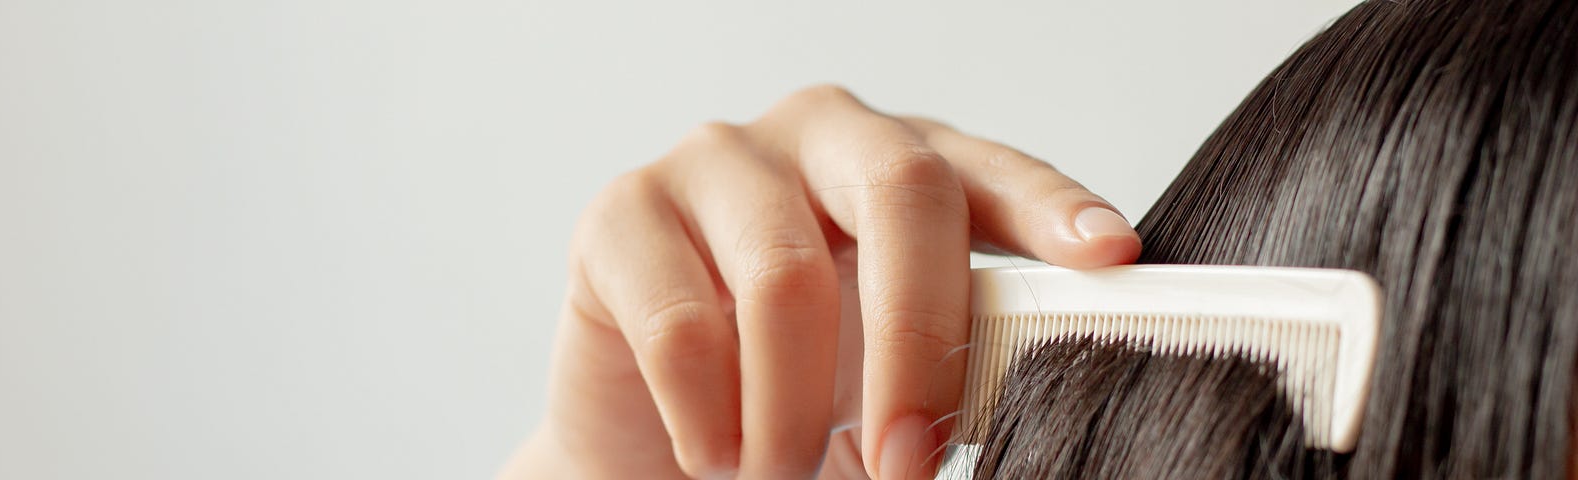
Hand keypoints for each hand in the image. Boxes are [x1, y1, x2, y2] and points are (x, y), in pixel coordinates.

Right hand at [508, 85, 1140, 478]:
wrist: (653, 430)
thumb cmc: (796, 389)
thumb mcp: (895, 373)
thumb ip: (959, 355)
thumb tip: (1043, 399)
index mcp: (906, 163)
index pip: (993, 169)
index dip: (1052, 208)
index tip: (1110, 259)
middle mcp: (820, 136)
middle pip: (901, 191)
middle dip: (920, 341)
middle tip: (910, 460)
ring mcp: (716, 160)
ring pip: (788, 275)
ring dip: (795, 411)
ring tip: (783, 469)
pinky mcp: (624, 211)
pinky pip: (683, 322)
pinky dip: (711, 419)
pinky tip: (716, 453)